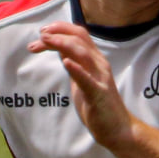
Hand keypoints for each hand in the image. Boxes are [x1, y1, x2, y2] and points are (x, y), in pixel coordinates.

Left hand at [31, 23, 134, 149]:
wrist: (118, 129)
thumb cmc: (98, 105)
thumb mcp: (82, 80)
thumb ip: (75, 64)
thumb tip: (60, 50)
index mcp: (95, 60)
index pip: (79, 34)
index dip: (60, 28)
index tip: (42, 32)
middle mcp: (99, 65)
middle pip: (80, 38)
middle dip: (58, 32)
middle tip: (40, 34)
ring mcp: (100, 79)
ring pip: (82, 53)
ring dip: (62, 43)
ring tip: (46, 40)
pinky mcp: (98, 95)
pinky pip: (87, 80)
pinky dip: (77, 69)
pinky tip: (66, 62)